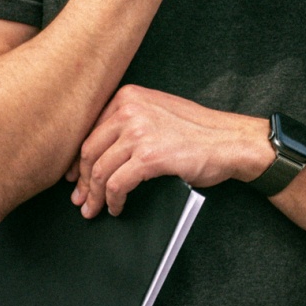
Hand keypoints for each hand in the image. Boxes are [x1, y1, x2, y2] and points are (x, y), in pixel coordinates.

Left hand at [71, 86, 274, 216]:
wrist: (230, 141)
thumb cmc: (199, 131)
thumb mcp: (158, 112)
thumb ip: (130, 120)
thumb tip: (101, 150)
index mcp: (128, 96)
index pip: (90, 130)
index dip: (79, 159)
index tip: (75, 176)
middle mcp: (130, 110)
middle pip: (90, 151)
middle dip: (83, 180)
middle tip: (81, 199)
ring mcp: (139, 133)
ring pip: (100, 170)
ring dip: (95, 195)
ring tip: (95, 209)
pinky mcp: (149, 157)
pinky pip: (117, 184)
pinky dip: (113, 200)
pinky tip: (116, 207)